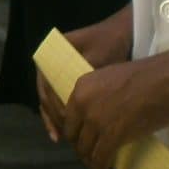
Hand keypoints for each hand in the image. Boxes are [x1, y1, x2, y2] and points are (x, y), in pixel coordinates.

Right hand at [38, 6, 133, 143]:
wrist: (123, 31)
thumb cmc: (110, 44)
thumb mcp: (96, 60)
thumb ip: (85, 79)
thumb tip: (76, 107)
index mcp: (50, 54)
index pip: (46, 86)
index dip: (52, 106)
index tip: (64, 122)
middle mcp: (49, 63)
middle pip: (45, 95)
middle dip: (52, 117)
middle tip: (61, 136)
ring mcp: (57, 71)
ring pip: (51, 99)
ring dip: (55, 118)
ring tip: (62, 138)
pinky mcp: (68, 77)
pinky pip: (60, 97)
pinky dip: (63, 113)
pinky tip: (65, 130)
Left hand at [60, 46, 168, 168]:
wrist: (168, 79)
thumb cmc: (148, 76)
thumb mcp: (111, 79)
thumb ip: (99, 95)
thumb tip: (100, 113)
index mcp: (82, 87)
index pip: (69, 117)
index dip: (75, 131)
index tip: (83, 139)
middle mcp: (83, 104)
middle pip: (74, 135)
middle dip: (81, 147)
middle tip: (90, 155)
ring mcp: (96, 121)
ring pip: (85, 149)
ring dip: (90, 162)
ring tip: (96, 168)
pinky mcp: (112, 136)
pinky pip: (100, 159)